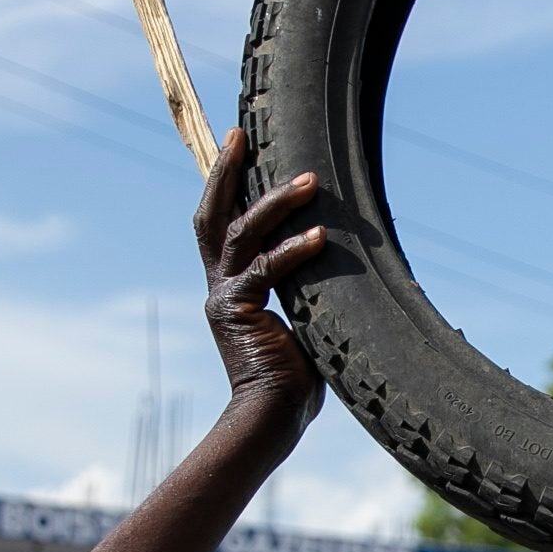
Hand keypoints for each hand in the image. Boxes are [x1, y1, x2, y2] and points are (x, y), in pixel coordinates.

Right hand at [196, 126, 330, 425]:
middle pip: (212, 215)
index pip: (220, 223)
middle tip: (239, 134)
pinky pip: (267, 270)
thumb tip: (340, 264)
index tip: (236, 143)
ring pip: (241, 234)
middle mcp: (220, 287)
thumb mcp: (303, 321)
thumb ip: (306, 288)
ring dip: (274, 203)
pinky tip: (322, 236)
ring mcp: (225, 297)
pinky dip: (295, 250)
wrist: (272, 417)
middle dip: (225, 172)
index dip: (224, 183)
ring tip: (308, 180)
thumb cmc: (295, 378)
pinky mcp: (239, 311)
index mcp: (230, 288)